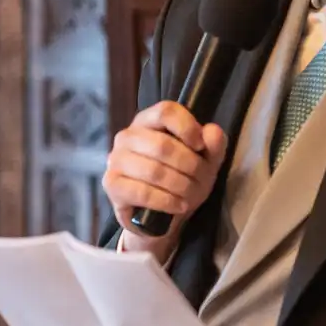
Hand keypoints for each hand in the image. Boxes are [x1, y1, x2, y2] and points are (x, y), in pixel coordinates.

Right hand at [103, 100, 228, 256]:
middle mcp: (127, 136)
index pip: (165, 112)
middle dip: (190, 166)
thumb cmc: (181, 178)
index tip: (201, 147)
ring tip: (191, 195)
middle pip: (162, 145)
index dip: (187, 127)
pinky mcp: (112, 184)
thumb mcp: (205, 160)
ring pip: (154, 170)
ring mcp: (117, 160)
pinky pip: (143, 192)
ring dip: (180, 186)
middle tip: (201, 179)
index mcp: (148, 121)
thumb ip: (213, 143)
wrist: (160, 214)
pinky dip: (167, 201)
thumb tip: (211, 131)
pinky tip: (179, 206)